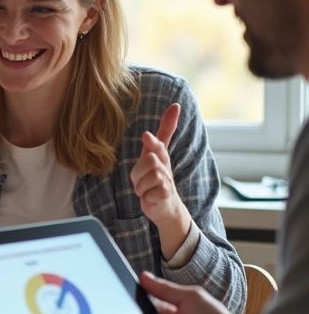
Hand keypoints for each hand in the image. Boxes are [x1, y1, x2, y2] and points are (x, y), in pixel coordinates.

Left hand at [130, 104, 191, 249]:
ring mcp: (168, 180)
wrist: (165, 207)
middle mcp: (165, 166)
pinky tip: (151, 198)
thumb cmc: (156, 180)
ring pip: (147, 177)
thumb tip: (174, 106)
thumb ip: (160, 135)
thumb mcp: (153, 156)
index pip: (159, 143)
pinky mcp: (166, 194)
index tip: (146, 134)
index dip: (153, 140)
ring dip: (140, 186)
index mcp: (161, 156)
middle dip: (139, 172)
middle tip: (142, 180)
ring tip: (146, 189)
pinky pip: (147, 192)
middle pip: (148, 160)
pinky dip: (145, 197)